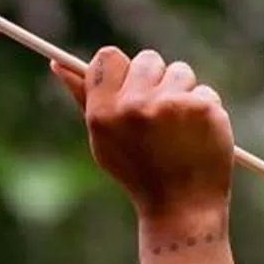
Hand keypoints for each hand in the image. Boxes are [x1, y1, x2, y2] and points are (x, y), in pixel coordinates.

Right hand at [50, 47, 233, 221]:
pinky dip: (205, 110)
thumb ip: (84, 97)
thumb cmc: (137, 170)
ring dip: (182, 92)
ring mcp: (170, 105)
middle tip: (158, 113)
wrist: (181, 207)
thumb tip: (58, 64)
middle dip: (155, 79)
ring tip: (178, 127)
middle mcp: (133, 105)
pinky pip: (205, 91)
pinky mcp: (202, 109)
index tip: (130, 83)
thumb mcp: (103, 137)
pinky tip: (198, 136)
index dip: (122, 68)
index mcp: (103, 112)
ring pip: (180, 71)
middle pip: (147, 59)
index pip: (108, 56)